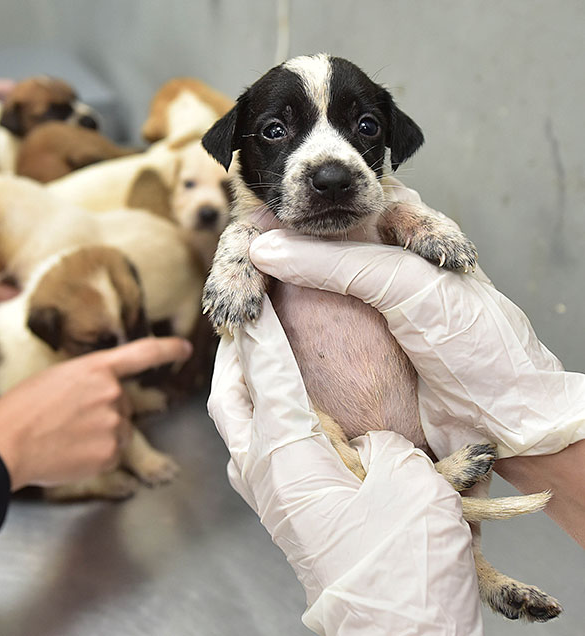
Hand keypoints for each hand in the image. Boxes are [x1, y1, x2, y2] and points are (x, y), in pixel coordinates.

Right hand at [0, 337, 192, 490]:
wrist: (6, 443)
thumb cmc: (20, 409)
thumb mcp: (55, 378)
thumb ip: (87, 381)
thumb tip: (99, 394)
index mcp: (96, 369)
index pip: (142, 354)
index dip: (167, 350)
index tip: (185, 349)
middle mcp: (111, 393)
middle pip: (122, 404)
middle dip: (103, 412)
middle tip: (68, 420)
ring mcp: (113, 424)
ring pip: (118, 430)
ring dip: (100, 435)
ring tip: (65, 437)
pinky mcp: (110, 454)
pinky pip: (111, 454)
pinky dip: (94, 456)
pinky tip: (69, 452)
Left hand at [208, 297, 481, 634]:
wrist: (400, 632)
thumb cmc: (403, 562)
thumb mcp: (404, 480)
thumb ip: (376, 444)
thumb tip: (362, 439)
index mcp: (287, 455)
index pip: (267, 375)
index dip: (264, 329)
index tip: (257, 290)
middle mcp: (263, 473)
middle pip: (229, 400)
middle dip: (232, 357)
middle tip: (244, 322)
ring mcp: (268, 497)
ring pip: (236, 427)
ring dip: (241, 388)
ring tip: (256, 358)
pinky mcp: (283, 513)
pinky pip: (255, 451)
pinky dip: (259, 418)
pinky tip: (282, 411)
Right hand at [249, 213, 584, 459]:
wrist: (502, 420)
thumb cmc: (476, 344)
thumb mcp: (408, 285)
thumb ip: (337, 261)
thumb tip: (263, 249)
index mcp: (395, 234)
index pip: (326, 210)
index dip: (282, 217)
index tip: (245, 235)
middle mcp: (372, 267)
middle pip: (301, 250)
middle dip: (263, 261)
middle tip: (236, 285)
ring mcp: (357, 310)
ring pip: (294, 292)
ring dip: (262, 298)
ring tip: (233, 312)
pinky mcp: (348, 351)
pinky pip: (300, 333)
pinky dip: (272, 333)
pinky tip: (249, 335)